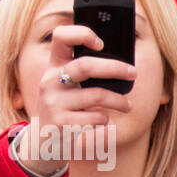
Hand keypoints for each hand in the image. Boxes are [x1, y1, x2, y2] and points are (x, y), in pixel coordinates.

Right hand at [14, 24, 135, 175]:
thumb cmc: (64, 108)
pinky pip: (96, 117)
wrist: (43, 143)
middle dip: (115, 68)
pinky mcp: (60, 123)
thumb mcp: (65, 87)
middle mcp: (50, 81)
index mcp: (53, 66)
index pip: (61, 37)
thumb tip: (121, 66)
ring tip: (127, 106)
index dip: (81, 34)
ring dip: (118, 101)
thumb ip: (83, 74)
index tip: (100, 43)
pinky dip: (105, 120)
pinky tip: (102, 121)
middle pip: (85, 65)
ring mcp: (53, 102)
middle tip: (133, 73)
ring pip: (97, 95)